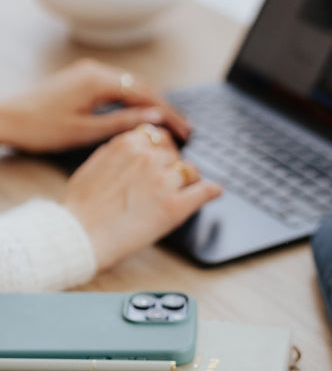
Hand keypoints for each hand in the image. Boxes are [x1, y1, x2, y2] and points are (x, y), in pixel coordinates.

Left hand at [0, 59, 190, 151]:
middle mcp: (96, 70)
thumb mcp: (85, 131)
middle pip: (142, 86)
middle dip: (165, 107)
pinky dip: (135, 99)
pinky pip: (117, 85)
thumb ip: (123, 122)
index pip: (145, 94)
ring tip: (169, 122)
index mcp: (98, 81)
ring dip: (152, 102)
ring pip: (131, 84)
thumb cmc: (40, 129)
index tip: (185, 130)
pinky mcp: (82, 78)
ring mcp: (88, 72)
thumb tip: (156, 116)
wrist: (5, 118)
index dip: (169, 113)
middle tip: (185, 128)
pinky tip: (143, 113)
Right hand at [61, 124, 221, 271]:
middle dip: (172, 165)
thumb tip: (137, 144)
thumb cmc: (81, 205)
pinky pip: (205, 191)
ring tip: (184, 189)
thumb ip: (119, 150)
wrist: (79, 236)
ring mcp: (164, 181)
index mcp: (128, 144)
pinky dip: (212, 190)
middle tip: (168, 179)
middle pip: (175, 154)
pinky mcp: (175, 206)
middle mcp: (149, 158)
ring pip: (190, 171)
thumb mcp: (95, 163)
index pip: (159, 135)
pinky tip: (214, 191)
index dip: (162, 148)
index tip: (163, 156)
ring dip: (189, 179)